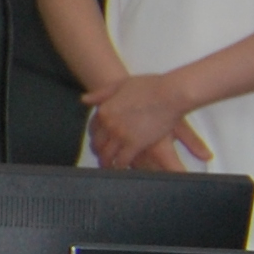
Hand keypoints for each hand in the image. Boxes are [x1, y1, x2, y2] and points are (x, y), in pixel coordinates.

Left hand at [83, 71, 213, 171]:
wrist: (170, 93)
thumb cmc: (150, 86)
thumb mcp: (121, 84)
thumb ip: (101, 94)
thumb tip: (84, 99)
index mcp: (104, 110)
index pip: (93, 129)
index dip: (95, 137)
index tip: (98, 143)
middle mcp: (108, 124)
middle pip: (98, 144)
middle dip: (99, 152)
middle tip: (103, 159)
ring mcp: (120, 135)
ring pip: (107, 155)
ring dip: (107, 163)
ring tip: (109, 168)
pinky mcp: (135, 144)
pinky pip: (122, 161)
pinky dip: (120, 167)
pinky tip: (122, 169)